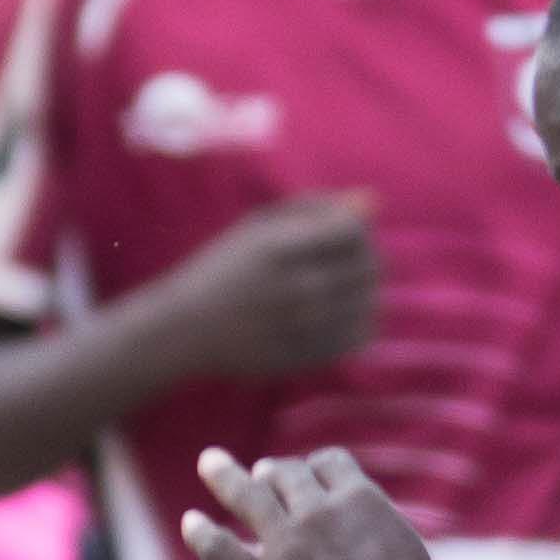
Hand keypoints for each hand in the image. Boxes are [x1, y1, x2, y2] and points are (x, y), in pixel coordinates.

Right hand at [145, 193, 378, 380]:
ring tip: (337, 284)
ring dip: (362, 289)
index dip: (355, 226)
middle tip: (341, 258)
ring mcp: (306, 328)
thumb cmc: (223, 269)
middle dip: (363, 255)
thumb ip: (314, 208)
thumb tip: (372, 202)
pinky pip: (358, 336)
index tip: (338, 231)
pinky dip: (357, 321)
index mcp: (282, 248)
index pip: (353, 230)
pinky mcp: (308, 357)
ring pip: (368, 302)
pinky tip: (336, 313)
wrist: (186, 331)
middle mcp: (298, 288)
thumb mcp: (258, 226)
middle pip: (368, 265)